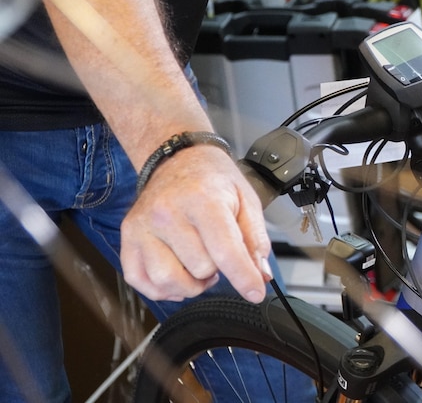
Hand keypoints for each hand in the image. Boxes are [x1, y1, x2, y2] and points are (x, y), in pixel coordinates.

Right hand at [120, 145, 271, 302]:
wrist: (178, 159)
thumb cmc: (214, 181)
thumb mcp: (246, 200)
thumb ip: (255, 239)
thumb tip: (261, 275)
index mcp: (202, 199)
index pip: (225, 250)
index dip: (244, 277)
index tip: (255, 293)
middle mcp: (167, 213)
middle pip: (199, 269)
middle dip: (217, 270)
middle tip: (219, 254)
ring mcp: (143, 227)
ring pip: (168, 281)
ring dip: (191, 284)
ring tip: (201, 266)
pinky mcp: (127, 238)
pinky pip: (141, 282)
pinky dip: (162, 289)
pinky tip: (179, 275)